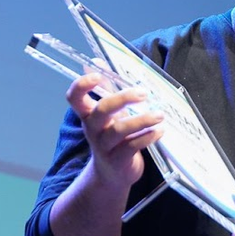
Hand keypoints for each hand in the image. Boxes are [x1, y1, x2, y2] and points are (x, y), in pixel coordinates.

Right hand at [66, 73, 162, 191]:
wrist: (111, 175)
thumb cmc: (112, 136)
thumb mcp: (107, 114)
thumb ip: (106, 89)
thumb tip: (98, 61)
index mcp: (88, 115)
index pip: (74, 98)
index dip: (82, 85)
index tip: (97, 75)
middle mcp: (93, 129)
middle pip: (101, 110)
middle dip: (122, 99)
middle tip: (143, 93)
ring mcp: (104, 146)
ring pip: (120, 130)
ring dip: (142, 120)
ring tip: (160, 115)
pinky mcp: (118, 160)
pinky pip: (133, 146)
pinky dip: (148, 137)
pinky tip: (160, 131)